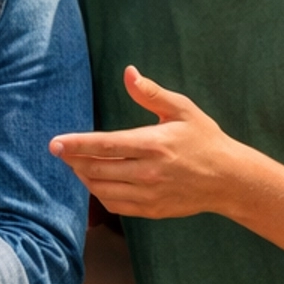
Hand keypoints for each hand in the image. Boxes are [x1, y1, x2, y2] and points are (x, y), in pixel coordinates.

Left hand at [50, 67, 249, 218]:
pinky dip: (100, 194)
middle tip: (62, 151)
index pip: (105, 145)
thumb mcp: (182, 109)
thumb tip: (129, 73)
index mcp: (153, 145)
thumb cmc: (205, 139)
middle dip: (73, 161)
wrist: (229, 179)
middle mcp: (148, 172)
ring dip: (84, 177)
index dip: (76, 145)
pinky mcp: (151, 210)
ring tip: (77, 164)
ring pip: (102, 190)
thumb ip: (151, 93)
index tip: (55, 143)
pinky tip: (96, 182)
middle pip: (97, 169)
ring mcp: (149, 195)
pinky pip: (115, 205)